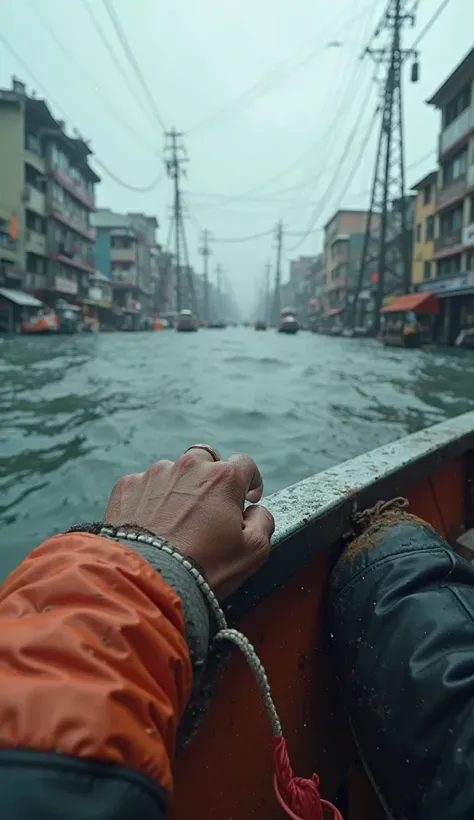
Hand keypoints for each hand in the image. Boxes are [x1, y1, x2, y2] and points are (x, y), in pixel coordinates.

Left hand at [104, 447, 274, 598]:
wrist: (148, 582)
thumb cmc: (204, 568)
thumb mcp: (254, 551)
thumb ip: (263, 521)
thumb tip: (255, 510)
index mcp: (223, 477)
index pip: (245, 464)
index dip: (250, 481)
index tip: (247, 498)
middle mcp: (188, 467)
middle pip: (207, 460)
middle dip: (211, 478)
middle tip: (209, 508)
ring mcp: (154, 475)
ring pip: (173, 473)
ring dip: (178, 490)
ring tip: (175, 523)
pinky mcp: (127, 487)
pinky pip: (144, 487)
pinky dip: (150, 501)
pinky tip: (151, 526)